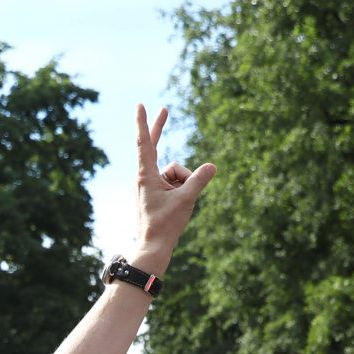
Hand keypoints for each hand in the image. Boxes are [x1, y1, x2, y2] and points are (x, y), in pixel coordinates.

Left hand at [131, 103, 214, 262]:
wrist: (153, 247)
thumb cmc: (165, 225)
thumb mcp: (186, 200)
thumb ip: (199, 180)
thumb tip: (213, 166)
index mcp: (146, 176)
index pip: (144, 143)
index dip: (144, 123)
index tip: (140, 105)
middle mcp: (144, 177)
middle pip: (154, 148)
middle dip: (160, 128)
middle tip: (164, 108)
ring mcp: (149, 185)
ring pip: (173, 172)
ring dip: (183, 183)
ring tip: (178, 204)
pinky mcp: (154, 193)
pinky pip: (172, 183)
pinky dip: (180, 190)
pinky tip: (178, 206)